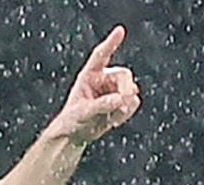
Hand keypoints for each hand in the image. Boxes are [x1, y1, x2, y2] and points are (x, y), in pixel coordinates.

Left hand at [44, 26, 141, 146]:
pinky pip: (132, 103)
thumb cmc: (71, 120)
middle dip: (126, 87)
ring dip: (127, 102)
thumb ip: (101, 105)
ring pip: (130, 89)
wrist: (74, 135)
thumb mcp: (82, 112)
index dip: (111, 43)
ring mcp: (112, 90)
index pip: (101, 56)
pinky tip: (114, 121)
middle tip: (124, 99)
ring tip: (113, 116)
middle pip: (123, 75)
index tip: (120, 31)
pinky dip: (127, 112)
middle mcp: (102, 79)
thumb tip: (120, 99)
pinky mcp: (120, 103)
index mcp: (89, 75)